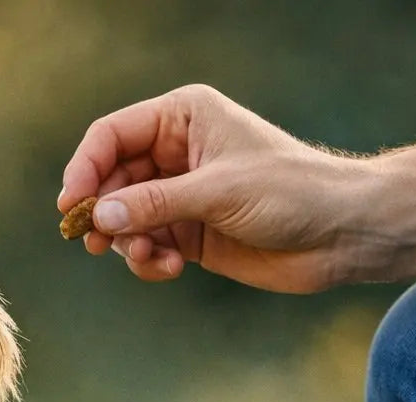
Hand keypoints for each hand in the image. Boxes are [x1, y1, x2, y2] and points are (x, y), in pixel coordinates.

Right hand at [60, 88, 415, 289]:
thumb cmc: (292, 193)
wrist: (342, 235)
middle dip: (103, 212)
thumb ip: (156, 204)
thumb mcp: (219, 192)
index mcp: (182, 119)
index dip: (85, 168)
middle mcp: (174, 153)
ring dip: (126, 242)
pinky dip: (147, 261)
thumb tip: (101, 216)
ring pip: (122, 217)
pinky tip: (170, 268)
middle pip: (110, 179)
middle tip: (98, 241)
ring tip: (149, 257)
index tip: (73, 205)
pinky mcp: (188, 233)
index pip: (112, 136)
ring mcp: (179, 195)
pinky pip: (144, 246)